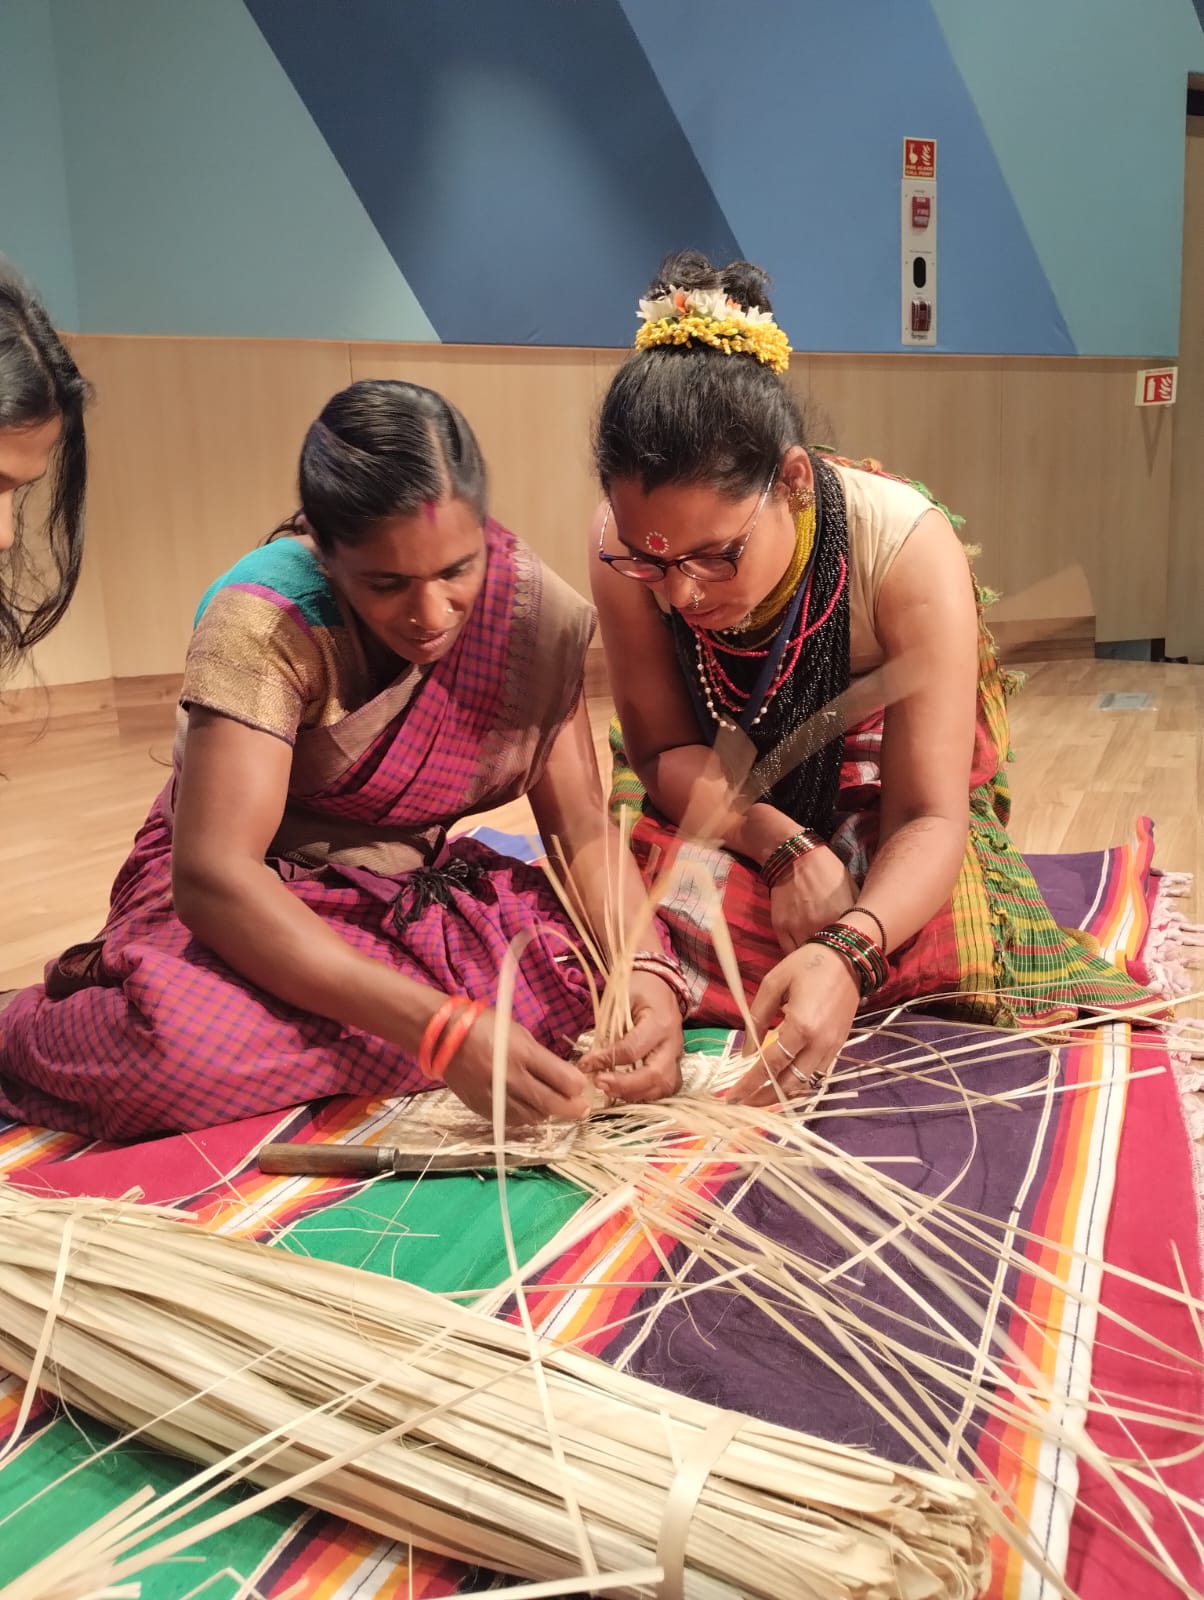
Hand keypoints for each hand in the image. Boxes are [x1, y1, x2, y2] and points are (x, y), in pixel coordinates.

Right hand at [442, 1008, 593, 1126]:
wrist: (443, 1036)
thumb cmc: (485, 1026)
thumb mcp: (518, 1032)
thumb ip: (540, 1057)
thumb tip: (563, 1077)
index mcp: (521, 1053)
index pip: (560, 1078)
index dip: (576, 1086)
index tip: (582, 1087)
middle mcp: (508, 1078)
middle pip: (549, 1103)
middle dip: (571, 1108)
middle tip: (581, 1109)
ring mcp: (493, 1096)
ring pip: (531, 1116)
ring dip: (547, 1113)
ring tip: (554, 1107)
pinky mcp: (480, 1107)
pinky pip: (510, 1119)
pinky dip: (524, 1117)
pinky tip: (530, 1110)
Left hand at [577, 971, 683, 1102]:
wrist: (661, 986)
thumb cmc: (639, 989)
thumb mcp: (621, 998)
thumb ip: (608, 1027)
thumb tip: (590, 1058)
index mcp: (660, 1022)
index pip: (632, 1049)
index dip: (606, 1059)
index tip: (584, 1063)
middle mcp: (672, 1043)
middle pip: (655, 1075)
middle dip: (625, 1085)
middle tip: (598, 1083)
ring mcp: (677, 1056)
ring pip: (664, 1086)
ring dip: (635, 1094)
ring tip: (609, 1090)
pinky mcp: (675, 1064)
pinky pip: (666, 1088)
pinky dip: (647, 1094)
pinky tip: (626, 1092)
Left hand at [729, 943, 859, 1106]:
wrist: (849, 958)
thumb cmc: (808, 964)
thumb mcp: (773, 983)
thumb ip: (757, 1017)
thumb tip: (747, 1051)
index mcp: (801, 1026)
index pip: (770, 1065)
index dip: (750, 1083)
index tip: (732, 1097)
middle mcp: (819, 1043)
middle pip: (789, 1083)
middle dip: (764, 1097)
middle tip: (743, 1102)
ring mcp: (832, 1047)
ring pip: (805, 1083)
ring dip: (782, 1093)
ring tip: (759, 1095)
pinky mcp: (839, 1046)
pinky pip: (817, 1073)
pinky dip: (799, 1082)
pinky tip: (783, 1080)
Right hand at [768, 845, 857, 954]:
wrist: (796, 857)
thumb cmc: (828, 870)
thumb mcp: (852, 889)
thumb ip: (858, 915)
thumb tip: (865, 933)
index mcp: (842, 917)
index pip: (851, 947)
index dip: (853, 954)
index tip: (855, 957)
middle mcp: (820, 926)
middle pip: (829, 957)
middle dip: (835, 961)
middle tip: (839, 964)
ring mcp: (798, 928)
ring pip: (808, 958)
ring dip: (815, 962)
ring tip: (821, 964)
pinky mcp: (781, 927)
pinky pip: (789, 952)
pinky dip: (798, 957)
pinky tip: (805, 957)